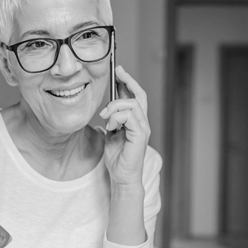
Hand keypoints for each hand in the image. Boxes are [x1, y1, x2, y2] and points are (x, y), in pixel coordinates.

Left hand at [100, 66, 149, 185]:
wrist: (121, 176)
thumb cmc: (117, 158)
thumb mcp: (110, 134)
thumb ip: (110, 121)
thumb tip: (105, 110)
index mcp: (134, 121)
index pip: (134, 97)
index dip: (127, 83)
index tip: (118, 72)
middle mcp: (141, 122)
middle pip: (139, 95)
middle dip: (128, 80)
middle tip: (118, 71)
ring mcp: (142, 128)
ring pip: (132, 104)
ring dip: (115, 107)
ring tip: (105, 117)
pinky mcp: (140, 135)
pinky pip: (130, 117)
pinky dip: (117, 118)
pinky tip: (110, 126)